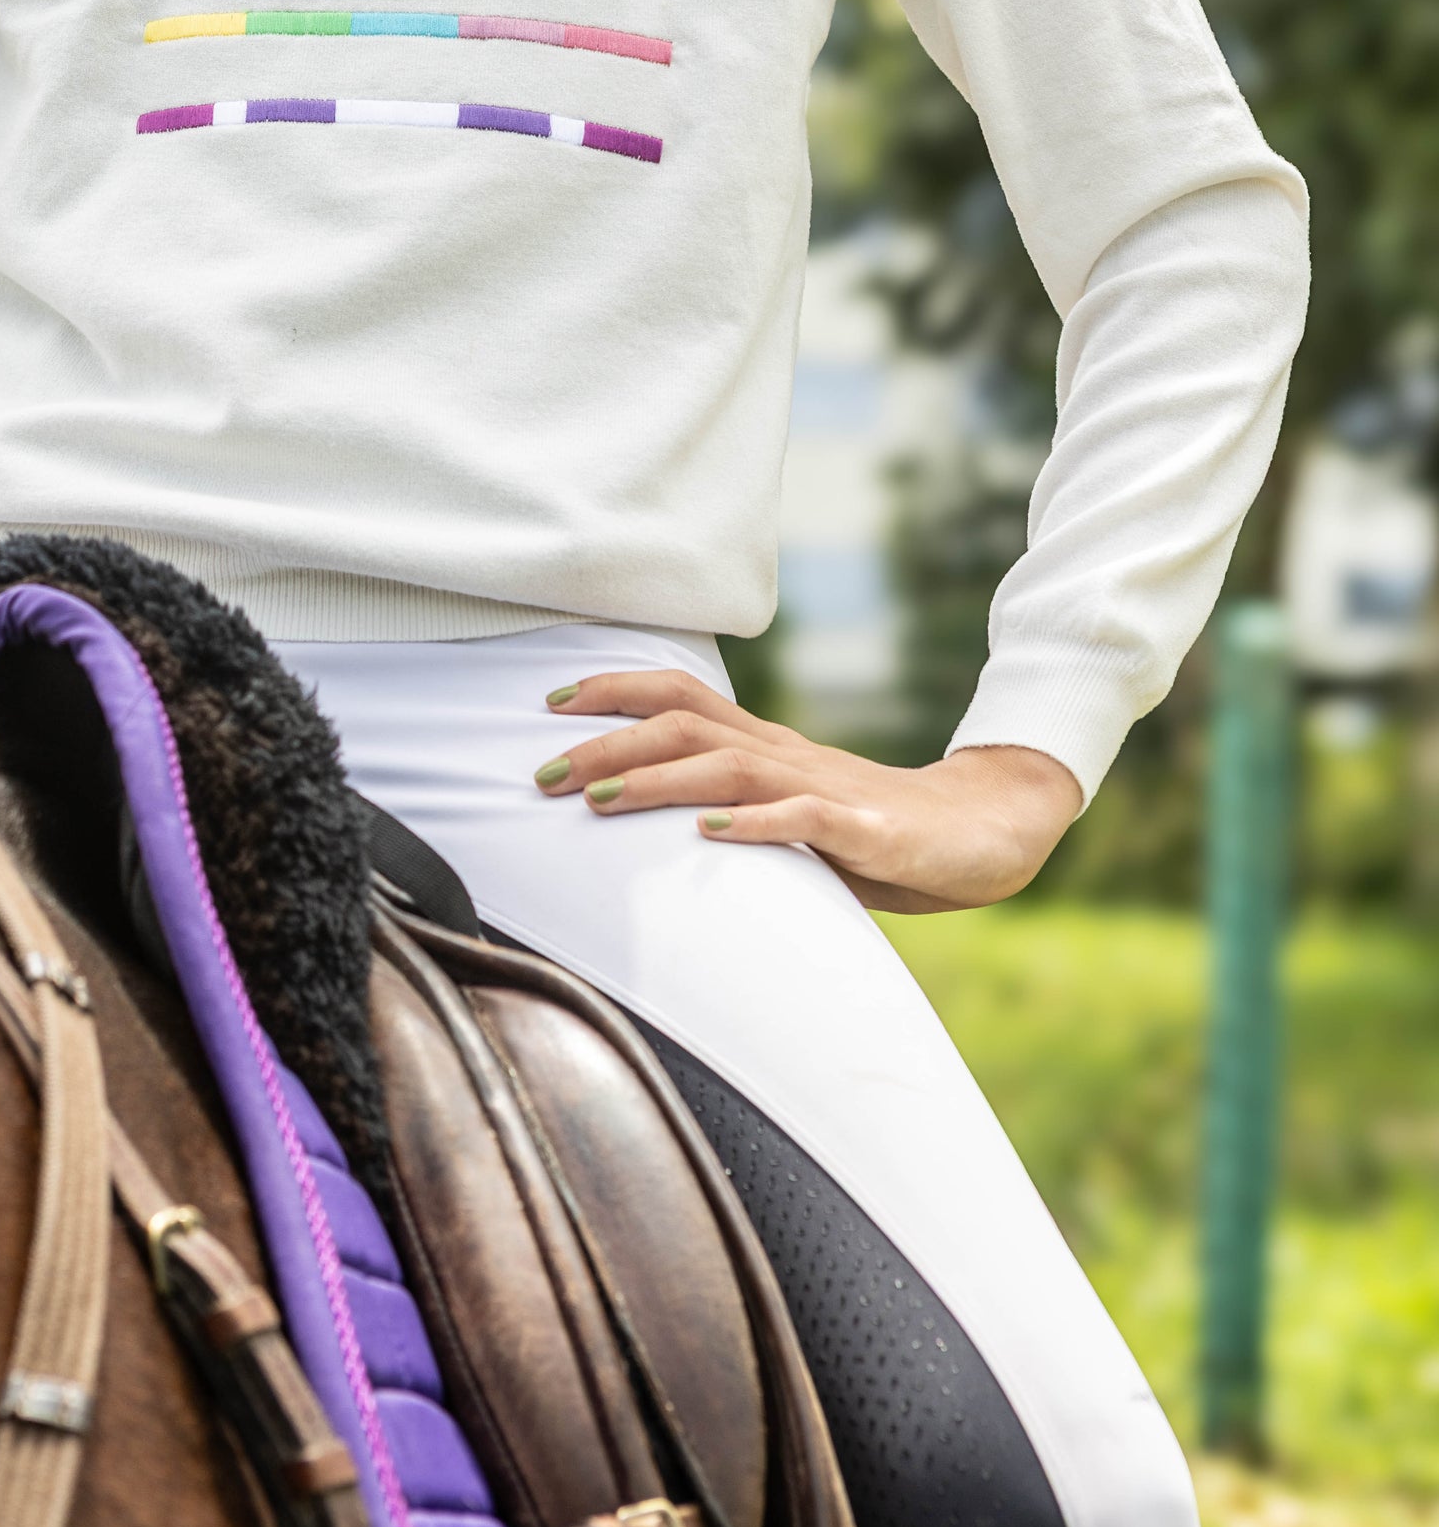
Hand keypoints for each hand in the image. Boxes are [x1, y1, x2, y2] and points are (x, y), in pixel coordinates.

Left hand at [532, 669, 1081, 912]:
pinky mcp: (862, 828)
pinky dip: (753, 824)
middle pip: (685, 728)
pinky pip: (802, 818)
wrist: (983, 834)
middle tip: (543, 772)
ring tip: (600, 801)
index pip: (679, 698)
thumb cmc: (876, 832)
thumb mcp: (790, 816)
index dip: (613, 693)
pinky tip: (710, 834)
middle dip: (608, 745)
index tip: (549, 705)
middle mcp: (785, 754)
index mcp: (766, 746)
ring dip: (658, 782)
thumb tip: (652, 826)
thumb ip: (732, 810)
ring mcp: (823, 787)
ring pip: (727, 768)